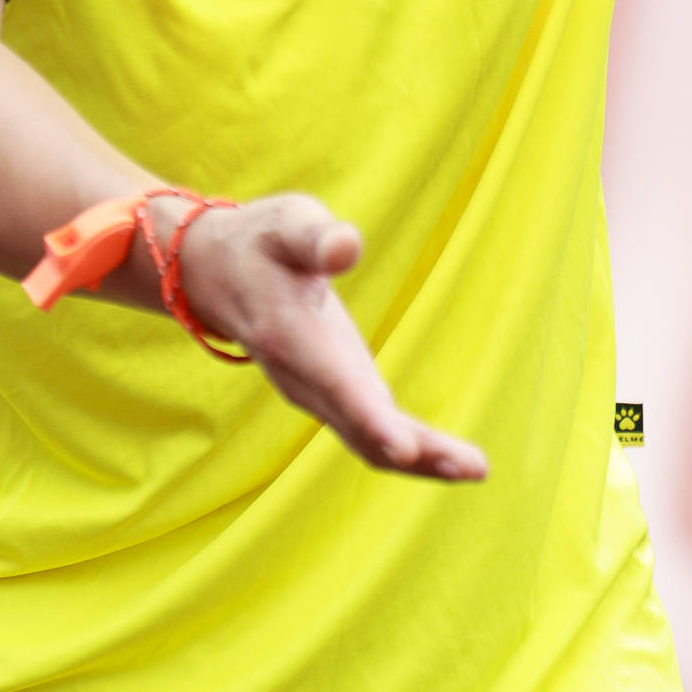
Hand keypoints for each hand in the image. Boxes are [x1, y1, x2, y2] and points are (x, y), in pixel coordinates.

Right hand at [178, 196, 487, 481]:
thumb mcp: (285, 223)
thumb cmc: (261, 243)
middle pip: (360, 428)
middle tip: (475, 467)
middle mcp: (301, 377)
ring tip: (475, 468)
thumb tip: (347, 245)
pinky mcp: (331, 398)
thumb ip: (315, 235)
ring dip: (422, 462)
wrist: (215, 276)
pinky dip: (411, 453)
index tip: (406, 447)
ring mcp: (315, 395)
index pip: (334, 381)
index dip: (370, 416)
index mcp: (290, 335)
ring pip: (367, 442)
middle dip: (417, 452)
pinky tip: (451, 461)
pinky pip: (369, 437)